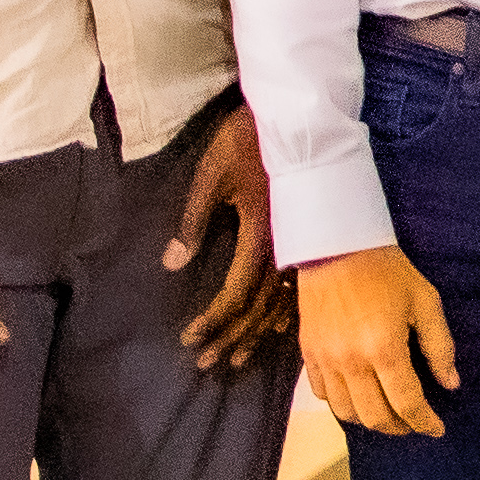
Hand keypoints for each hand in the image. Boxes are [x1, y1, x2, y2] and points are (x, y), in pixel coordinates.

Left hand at [167, 105, 290, 369]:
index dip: (214, 321)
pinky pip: (298, 288)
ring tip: (238, 358)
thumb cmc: (245, 140)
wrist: (294, 116)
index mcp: (259, 236)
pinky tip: (274, 329)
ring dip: (256, 333)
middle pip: (257, 308)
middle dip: (231, 338)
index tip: (191, 340)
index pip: (236, 294)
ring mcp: (299, 246)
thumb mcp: (209, 175)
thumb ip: (192, 221)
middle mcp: (284, 249)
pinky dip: (283, 313)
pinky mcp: (305, 238)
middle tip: (207, 364)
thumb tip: (173, 264)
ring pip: (280, 304)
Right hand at [299, 244, 455, 439]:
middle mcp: (351, 362)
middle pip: (375, 417)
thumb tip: (451, 383)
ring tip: (388, 414)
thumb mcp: (425, 301)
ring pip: (345, 412)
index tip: (437, 429)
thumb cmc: (387, 269)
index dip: (425, 422)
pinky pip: (321, 393)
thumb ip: (439, 346)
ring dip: (369, 420)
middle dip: (399, 427)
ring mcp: (325, 359)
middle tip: (414, 423)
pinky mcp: (308, 352)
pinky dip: (341, 404)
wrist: (336, 244)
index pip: (407, 404)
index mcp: (384, 349)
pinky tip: (357, 396)